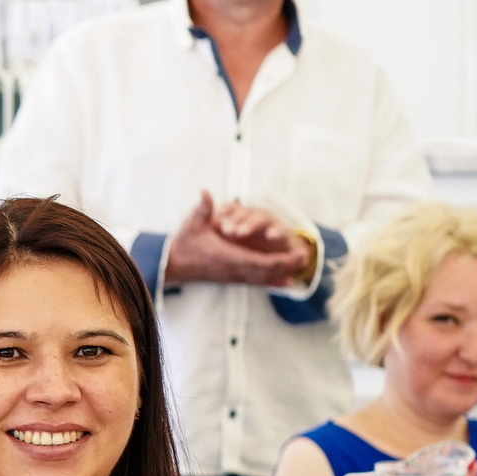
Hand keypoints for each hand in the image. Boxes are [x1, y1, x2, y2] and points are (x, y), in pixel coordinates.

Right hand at [164, 192, 308, 288]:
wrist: (171, 265)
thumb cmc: (183, 243)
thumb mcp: (192, 223)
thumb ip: (202, 208)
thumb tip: (205, 192)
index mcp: (227, 256)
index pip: (260, 262)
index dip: (280, 260)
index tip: (296, 253)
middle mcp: (233, 269)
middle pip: (267, 272)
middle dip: (287, 266)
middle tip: (305, 258)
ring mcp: (232, 276)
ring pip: (263, 279)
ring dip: (282, 273)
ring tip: (300, 268)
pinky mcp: (230, 278)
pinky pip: (255, 282)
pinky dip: (272, 282)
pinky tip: (285, 282)